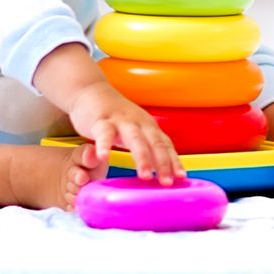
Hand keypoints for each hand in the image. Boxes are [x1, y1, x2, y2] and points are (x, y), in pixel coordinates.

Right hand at [68, 80, 184, 184]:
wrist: (92, 91)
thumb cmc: (115, 117)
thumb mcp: (135, 130)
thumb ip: (146, 147)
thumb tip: (158, 172)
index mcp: (148, 126)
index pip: (165, 144)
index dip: (174, 161)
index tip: (181, 178)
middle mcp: (139, 122)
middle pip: (155, 142)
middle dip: (163, 163)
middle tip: (167, 182)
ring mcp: (121, 120)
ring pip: (135, 138)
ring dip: (142, 157)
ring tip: (145, 176)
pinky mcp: (101, 120)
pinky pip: (104, 133)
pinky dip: (105, 145)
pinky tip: (104, 157)